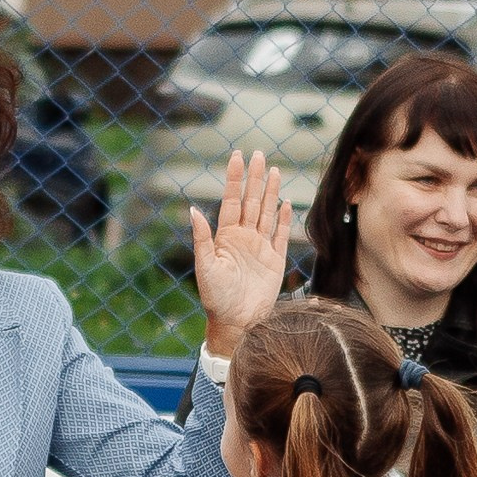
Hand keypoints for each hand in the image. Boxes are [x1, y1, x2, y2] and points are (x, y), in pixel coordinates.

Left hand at [191, 152, 291, 358]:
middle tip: (259, 154)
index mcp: (226, 237)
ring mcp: (260, 248)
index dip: (235, 179)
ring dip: (270, 192)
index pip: (232, 200)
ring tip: (274, 170)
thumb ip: (201, 238)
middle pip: (251, 201)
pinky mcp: (274, 261)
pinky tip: (284, 203)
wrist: (237, 322)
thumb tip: (192, 210)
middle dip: (255, 178)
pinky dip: (282, 219)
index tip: (237, 156)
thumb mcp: (205, 267)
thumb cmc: (216, 298)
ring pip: (266, 213)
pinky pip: (280, 235)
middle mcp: (243, 238)